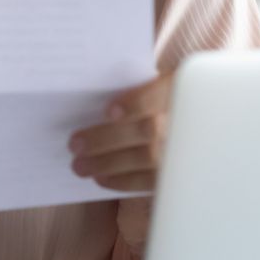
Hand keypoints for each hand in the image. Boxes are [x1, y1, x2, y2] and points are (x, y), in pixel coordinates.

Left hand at [67, 72, 173, 192]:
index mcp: (176, 87)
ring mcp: (184, 148)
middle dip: (107, 139)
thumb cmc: (153, 93)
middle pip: (149, 131)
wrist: (183, 115)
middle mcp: (184, 118)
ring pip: (149, 159)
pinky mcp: (178, 172)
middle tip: (74, 145)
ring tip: (79, 165)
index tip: (108, 112)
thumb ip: (127, 84)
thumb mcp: (146, 78)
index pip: (160, 95)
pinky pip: (153, 180)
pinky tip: (101, 178)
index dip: (136, 104)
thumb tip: (92, 95)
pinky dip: (124, 181)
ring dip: (109, 163)